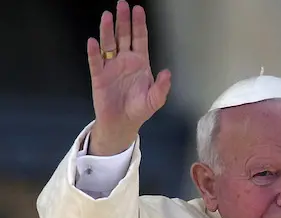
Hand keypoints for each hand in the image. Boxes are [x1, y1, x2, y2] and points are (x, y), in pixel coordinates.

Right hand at [87, 1, 170, 155]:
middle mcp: (125, 61)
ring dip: (107, 30)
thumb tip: (167, 72)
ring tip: (107, 16)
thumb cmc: (139, 110)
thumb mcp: (155, 100)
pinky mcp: (99, 77)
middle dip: (123, 20)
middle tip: (122, 4)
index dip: (139, 25)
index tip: (138, 10)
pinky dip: (94, 52)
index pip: (140, 39)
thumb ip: (162, 87)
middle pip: (123, 36)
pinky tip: (93, 41)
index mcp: (140, 63)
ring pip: (109, 44)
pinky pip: (95, 62)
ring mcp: (111, 67)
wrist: (122, 124)